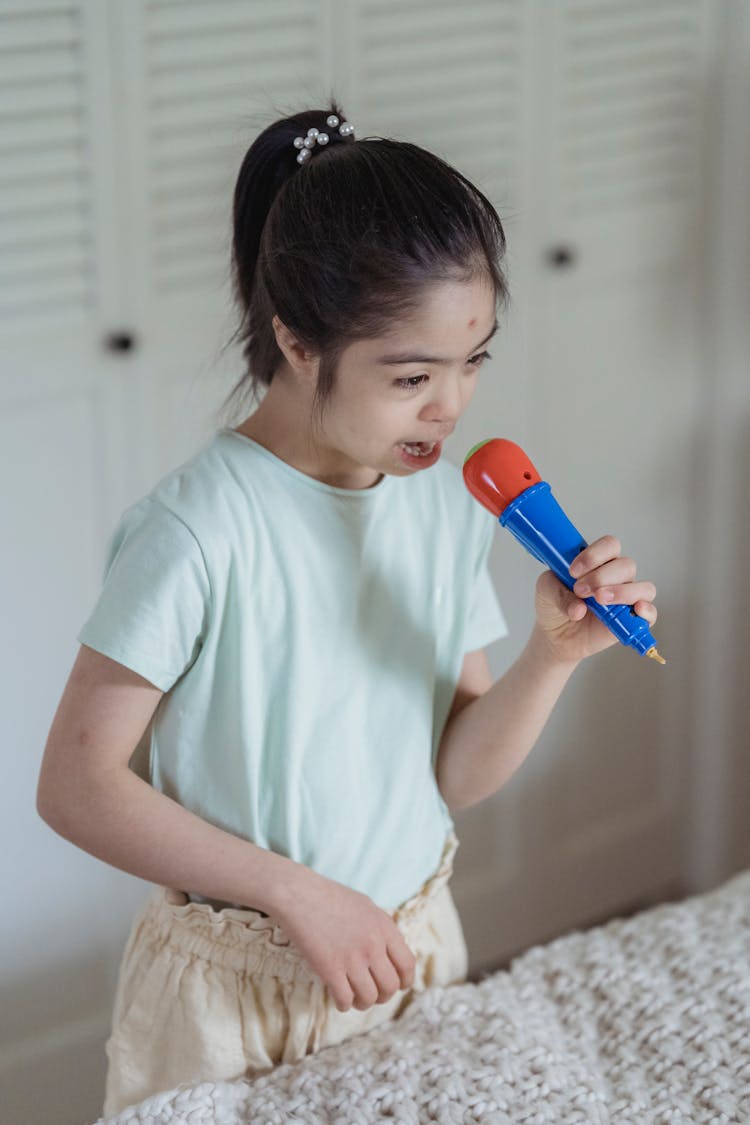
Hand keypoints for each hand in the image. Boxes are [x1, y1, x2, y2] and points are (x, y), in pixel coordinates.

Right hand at [273, 868, 415, 1011]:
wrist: (299, 894)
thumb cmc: (330, 898)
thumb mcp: (365, 906)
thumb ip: (381, 929)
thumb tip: (391, 954)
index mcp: (384, 927)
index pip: (407, 964)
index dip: (405, 981)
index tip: (398, 986)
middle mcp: (372, 944)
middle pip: (390, 986)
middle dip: (383, 996)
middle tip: (372, 994)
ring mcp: (352, 958)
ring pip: (369, 998)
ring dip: (363, 1003)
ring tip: (355, 998)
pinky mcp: (330, 969)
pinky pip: (345, 1000)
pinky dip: (344, 1004)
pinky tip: (338, 998)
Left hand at [533, 534, 657, 664]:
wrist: (555, 636)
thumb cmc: (553, 606)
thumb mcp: (545, 592)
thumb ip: (558, 593)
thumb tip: (579, 608)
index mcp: (598, 562)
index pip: (610, 545)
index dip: (594, 555)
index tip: (573, 571)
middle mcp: (616, 576)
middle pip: (626, 565)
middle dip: (602, 576)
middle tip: (580, 590)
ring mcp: (627, 597)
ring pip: (643, 587)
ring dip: (622, 592)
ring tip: (600, 600)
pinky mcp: (633, 620)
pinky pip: (650, 612)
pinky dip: (646, 611)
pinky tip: (634, 611)